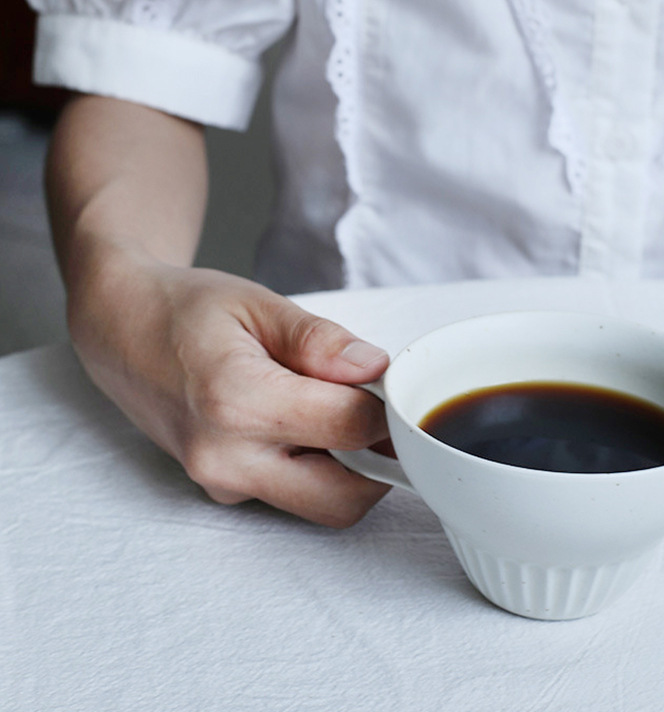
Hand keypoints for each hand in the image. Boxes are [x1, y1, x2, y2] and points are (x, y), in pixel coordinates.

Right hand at [69, 254, 391, 526]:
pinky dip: (319, 468)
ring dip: (352, 470)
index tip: (394, 387)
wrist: (122, 328)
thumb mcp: (259, 305)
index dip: (388, 409)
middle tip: (386, 416)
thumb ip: (320, 341)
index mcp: (237, 402)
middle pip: (344, 497)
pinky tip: (306, 423)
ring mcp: (221, 481)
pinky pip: (292, 495)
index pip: (350, 429)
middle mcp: (226, 457)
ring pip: (321, 505)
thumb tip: (375, 370)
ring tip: (341, 411)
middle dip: (380, 462)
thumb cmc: (186, 309)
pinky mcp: (221, 489)